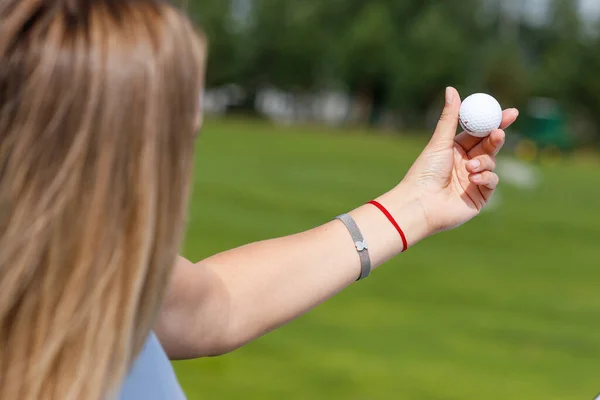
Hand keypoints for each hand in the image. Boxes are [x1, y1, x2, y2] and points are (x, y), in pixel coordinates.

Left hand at [393, 87, 518, 236]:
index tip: (510, 112)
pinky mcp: (479, 196)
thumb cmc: (425, 172)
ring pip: (491, 163)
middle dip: (496, 138)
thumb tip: (452, 89)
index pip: (479, 132)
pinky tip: (473, 179)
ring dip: (484, 162)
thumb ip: (450, 117)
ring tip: (470, 167)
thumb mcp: (440, 142)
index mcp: (454, 149)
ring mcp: (474, 180)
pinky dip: (485, 177)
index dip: (494, 122)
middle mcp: (465, 164)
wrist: (420, 203)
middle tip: (499, 131)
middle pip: (489, 146)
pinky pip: (491, 181)